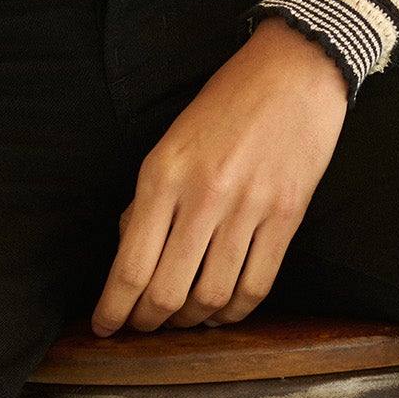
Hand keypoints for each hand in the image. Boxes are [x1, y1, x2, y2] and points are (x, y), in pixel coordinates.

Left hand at [91, 15, 348, 334]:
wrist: (294, 68)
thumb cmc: (228, 100)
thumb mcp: (172, 139)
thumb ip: (150, 196)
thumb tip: (130, 250)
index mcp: (163, 173)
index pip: (129, 266)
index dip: (113, 309)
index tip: (103, 327)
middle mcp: (202, 195)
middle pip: (165, 292)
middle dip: (147, 323)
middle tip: (141, 329)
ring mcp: (248, 208)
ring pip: (210, 297)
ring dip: (190, 322)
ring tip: (182, 320)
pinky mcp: (286, 216)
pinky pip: (255, 287)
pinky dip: (234, 312)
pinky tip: (222, 311)